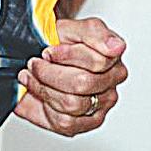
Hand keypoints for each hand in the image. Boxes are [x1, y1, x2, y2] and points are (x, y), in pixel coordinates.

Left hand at [14, 17, 127, 136]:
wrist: (38, 56)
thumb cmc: (57, 42)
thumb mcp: (70, 28)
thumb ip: (94, 33)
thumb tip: (117, 46)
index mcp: (112, 56)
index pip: (97, 61)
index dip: (66, 55)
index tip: (48, 51)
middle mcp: (111, 82)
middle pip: (82, 83)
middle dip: (50, 72)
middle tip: (35, 63)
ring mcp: (101, 104)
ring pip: (72, 103)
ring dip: (44, 87)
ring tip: (34, 76)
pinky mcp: (87, 123)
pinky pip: (66, 121)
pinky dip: (46, 104)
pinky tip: (42, 91)